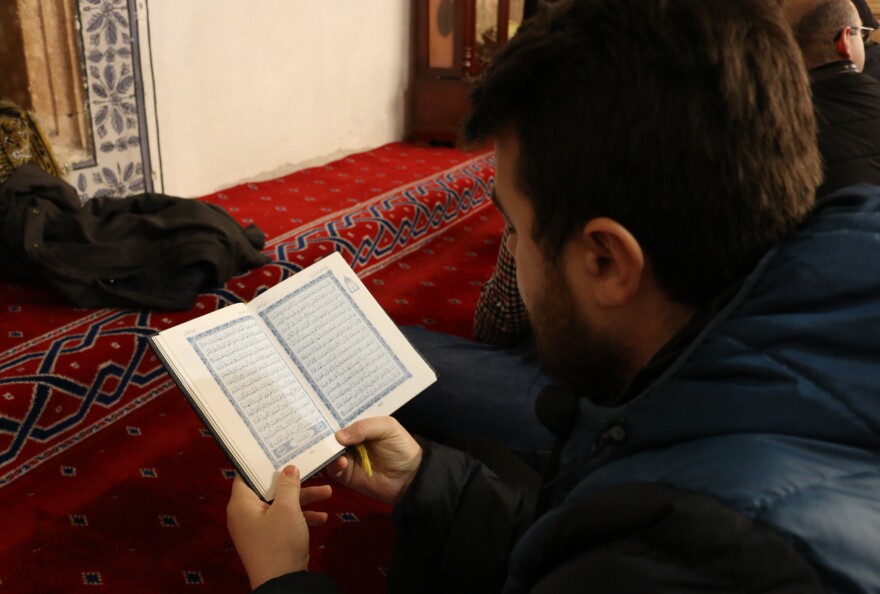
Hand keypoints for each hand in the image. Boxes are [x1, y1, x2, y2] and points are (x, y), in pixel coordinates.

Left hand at [227, 466, 331, 589]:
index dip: (262, 462)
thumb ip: (288, 485)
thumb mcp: (288, 510)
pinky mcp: (269, 539)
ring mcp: (257, 528)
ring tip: (328, 492)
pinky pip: (283, 521)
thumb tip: (289, 467)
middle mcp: (245, 514)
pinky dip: (300, 517)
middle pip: (268, 489)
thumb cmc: (279, 542)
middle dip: (293, 482)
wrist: (282, 584)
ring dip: (303, 499)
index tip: (278, 451)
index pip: (246, 475)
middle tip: (309, 468)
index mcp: (241, 504)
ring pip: (280, 505)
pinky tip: (322, 517)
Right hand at [325, 416, 421, 504]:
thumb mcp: (388, 428)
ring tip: (330, 448)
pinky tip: (341, 462)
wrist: (409, 477)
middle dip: (323, 433)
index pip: (341, 418)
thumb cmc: (401, 447)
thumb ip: (364, 427)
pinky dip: (334, 465)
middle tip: (314, 430)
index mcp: (360, 426)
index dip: (331, 415)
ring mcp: (346, 457)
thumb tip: (339, 436)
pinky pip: (333, 469)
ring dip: (327, 450)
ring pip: (329, 452)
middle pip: (331, 435)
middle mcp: (350, 440)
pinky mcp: (345, 475)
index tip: (318, 411)